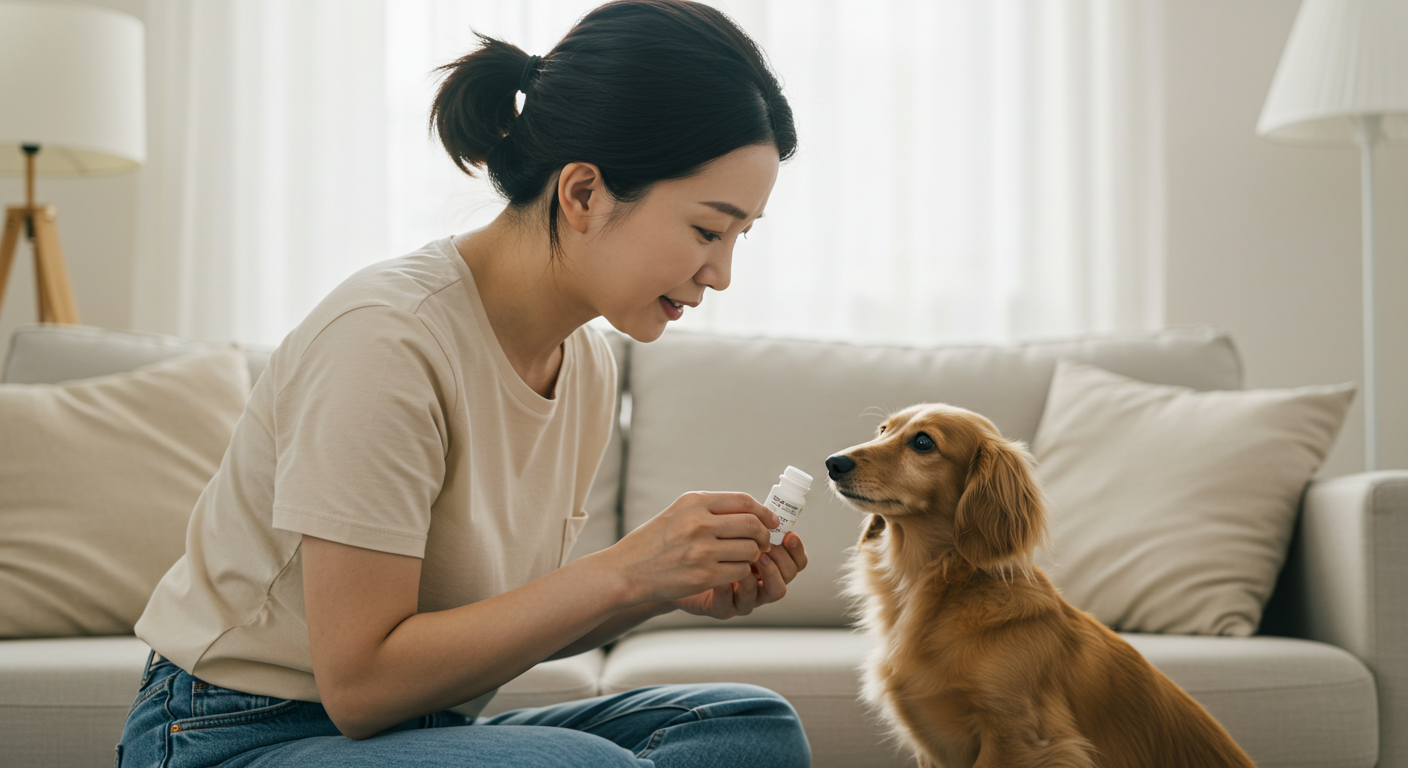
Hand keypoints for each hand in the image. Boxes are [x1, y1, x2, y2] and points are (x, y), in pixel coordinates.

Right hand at [605, 491, 775, 605]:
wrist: (626, 571)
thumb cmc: (652, 542)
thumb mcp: (677, 512)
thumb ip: (709, 508)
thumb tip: (750, 511)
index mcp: (694, 502)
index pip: (743, 501)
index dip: (762, 511)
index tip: (769, 521)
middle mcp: (699, 522)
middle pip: (751, 524)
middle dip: (763, 535)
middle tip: (763, 543)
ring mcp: (702, 549)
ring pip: (750, 549)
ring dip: (753, 556)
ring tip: (746, 559)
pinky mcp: (704, 574)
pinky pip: (740, 570)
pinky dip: (742, 572)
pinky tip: (732, 572)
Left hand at [672, 531, 808, 619]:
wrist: (667, 568)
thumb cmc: (696, 544)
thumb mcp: (720, 526)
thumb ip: (742, 519)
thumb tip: (764, 507)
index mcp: (766, 560)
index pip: (796, 559)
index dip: (797, 549)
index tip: (788, 534)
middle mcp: (760, 580)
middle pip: (790, 575)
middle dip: (783, 558)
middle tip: (768, 546)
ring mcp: (744, 596)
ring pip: (774, 591)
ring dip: (768, 572)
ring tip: (753, 557)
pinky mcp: (723, 608)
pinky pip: (733, 602)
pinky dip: (729, 586)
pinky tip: (717, 571)